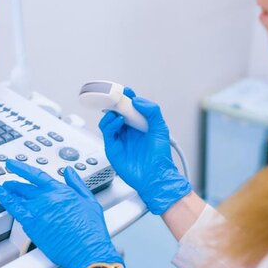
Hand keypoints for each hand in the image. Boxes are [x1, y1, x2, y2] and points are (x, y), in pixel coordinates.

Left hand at [0, 159, 122, 267]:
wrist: (86, 249)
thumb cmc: (90, 230)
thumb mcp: (89, 200)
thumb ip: (77, 183)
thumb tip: (69, 172)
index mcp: (60, 191)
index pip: (36, 175)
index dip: (22, 168)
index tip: (13, 165)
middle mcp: (46, 198)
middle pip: (24, 187)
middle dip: (14, 182)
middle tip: (8, 181)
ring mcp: (37, 211)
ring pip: (17, 197)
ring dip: (7, 191)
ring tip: (1, 189)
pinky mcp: (31, 225)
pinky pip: (15, 211)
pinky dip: (6, 202)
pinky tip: (1, 200)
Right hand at [99, 88, 191, 214]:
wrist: (155, 176)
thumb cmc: (160, 156)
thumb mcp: (160, 129)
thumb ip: (152, 111)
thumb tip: (137, 100)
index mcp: (139, 125)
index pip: (130, 107)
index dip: (126, 98)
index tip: (126, 90)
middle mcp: (128, 131)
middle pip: (116, 112)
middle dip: (115, 103)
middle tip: (115, 96)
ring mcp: (119, 139)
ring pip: (108, 121)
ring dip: (111, 112)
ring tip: (118, 110)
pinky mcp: (112, 148)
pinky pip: (107, 132)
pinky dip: (110, 124)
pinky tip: (118, 121)